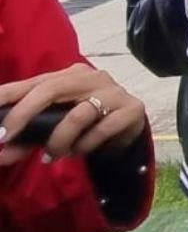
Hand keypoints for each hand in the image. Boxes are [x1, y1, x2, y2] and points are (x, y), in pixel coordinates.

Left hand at [0, 63, 145, 166]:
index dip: (9, 94)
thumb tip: (0, 155)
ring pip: (78, 114)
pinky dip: (84, 146)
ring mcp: (113, 91)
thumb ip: (29, 139)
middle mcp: (91, 77)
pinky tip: (77, 153)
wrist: (128, 127)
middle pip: (52, 88)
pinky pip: (101, 129)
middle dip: (23, 114)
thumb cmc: (85, 123)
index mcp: (69, 75)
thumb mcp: (54, 128)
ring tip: (51, 156)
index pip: (34, 81)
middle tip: (4, 138)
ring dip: (58, 141)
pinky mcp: (130, 109)